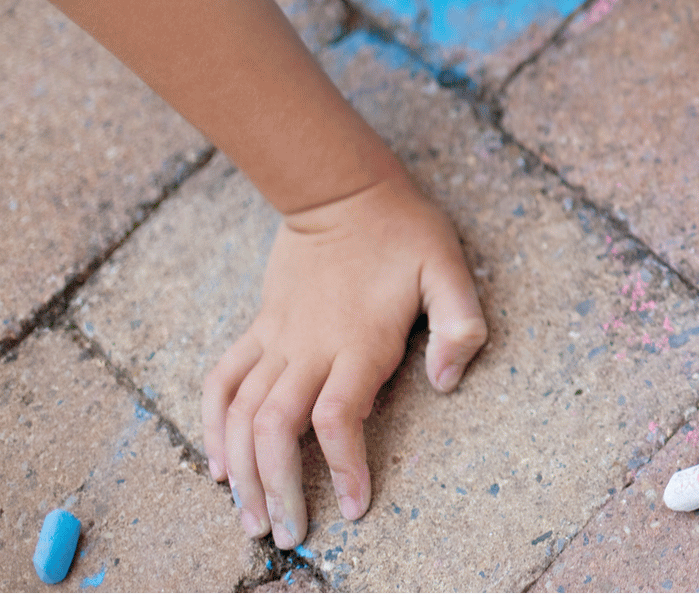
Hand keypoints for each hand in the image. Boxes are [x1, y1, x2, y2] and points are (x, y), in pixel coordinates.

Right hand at [201, 169, 486, 547]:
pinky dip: (212, 425)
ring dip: (242, 472)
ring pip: (242, 415)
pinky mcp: (260, 328)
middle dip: (280, 490)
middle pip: (277, 430)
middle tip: (288, 538)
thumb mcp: (450, 268)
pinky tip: (216, 464)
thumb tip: (445, 384)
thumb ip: (459, 326)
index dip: (344, 467)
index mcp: (359, 342)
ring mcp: (278, 338)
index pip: (338, 418)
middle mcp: (310, 347)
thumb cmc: (404, 230)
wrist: (342, 188)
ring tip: (250, 521)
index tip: (352, 508)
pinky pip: (222, 381)